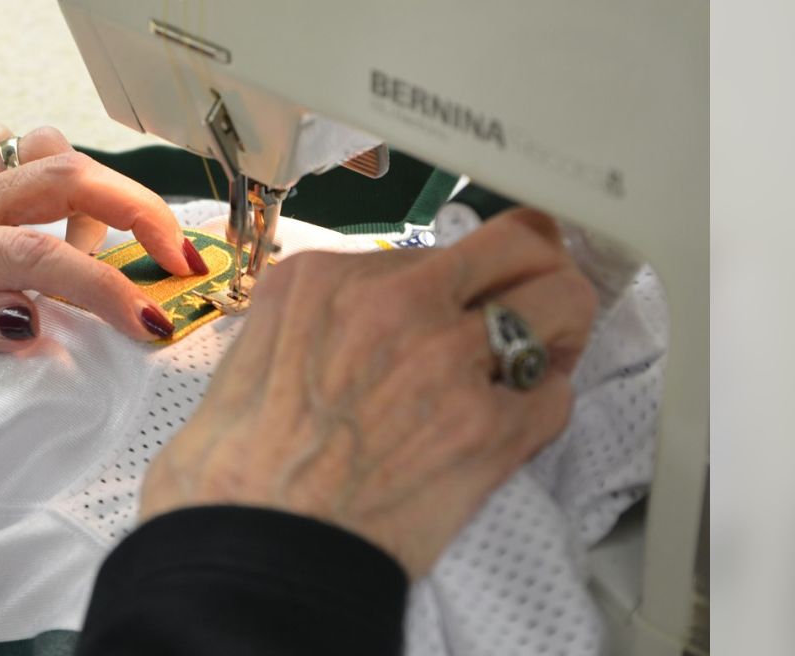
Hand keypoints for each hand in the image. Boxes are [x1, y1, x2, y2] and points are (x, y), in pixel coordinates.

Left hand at [0, 125, 206, 366]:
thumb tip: (36, 325)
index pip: (52, 262)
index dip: (112, 293)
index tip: (151, 322)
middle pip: (73, 177)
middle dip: (140, 214)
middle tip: (177, 258)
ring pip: (47, 152)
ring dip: (96, 188)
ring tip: (106, 240)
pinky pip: (2, 151)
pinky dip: (37, 164)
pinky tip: (38, 200)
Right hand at [140, 209, 597, 578]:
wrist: (250, 550)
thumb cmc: (234, 465)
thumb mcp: (259, 345)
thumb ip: (326, 314)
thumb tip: (376, 317)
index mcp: (327, 278)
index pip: (435, 248)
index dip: (457, 277)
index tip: (460, 299)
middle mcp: (394, 301)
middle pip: (520, 243)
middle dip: (537, 268)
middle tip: (531, 301)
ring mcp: (448, 359)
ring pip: (561, 303)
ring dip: (555, 334)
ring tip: (534, 363)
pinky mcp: (488, 429)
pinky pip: (556, 394)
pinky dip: (541, 409)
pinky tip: (510, 428)